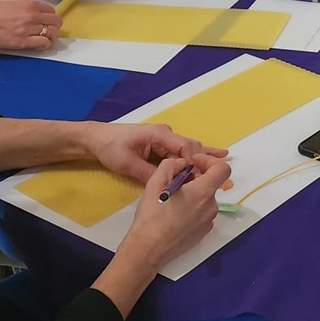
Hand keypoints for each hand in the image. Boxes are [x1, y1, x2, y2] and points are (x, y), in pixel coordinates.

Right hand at [0, 0, 62, 49]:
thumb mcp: (9, 4)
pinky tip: (38, 45)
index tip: (46, 21)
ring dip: (49, 37)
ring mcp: (28, 29)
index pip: (51, 10)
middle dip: (53, 27)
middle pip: (56, 21)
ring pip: (52, 33)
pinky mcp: (23, 42)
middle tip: (46, 31)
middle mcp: (32, 15)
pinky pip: (44, 43)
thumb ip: (24, 9)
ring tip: (42, 39)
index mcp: (29, 4)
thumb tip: (32, 15)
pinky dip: (44, 45)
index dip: (49, 17)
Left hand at [85, 121, 226, 181]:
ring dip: (202, 159)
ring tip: (223, 163)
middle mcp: (166, 134)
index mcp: (160, 134)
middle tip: (222, 173)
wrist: (96, 139)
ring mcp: (164, 140)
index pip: (185, 146)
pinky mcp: (161, 146)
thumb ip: (148, 173)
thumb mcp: (126, 163)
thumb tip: (167, 186)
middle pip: (191, 147)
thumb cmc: (110, 147)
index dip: (196, 161)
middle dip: (204, 160)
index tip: (203, 176)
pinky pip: (180, 153)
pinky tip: (211, 157)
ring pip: (188, 150)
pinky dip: (193, 158)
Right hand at [116, 154, 232, 275]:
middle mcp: (211, 207)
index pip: (222, 169)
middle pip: (211, 184)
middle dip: (196, 178)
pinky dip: (192, 207)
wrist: (147, 250)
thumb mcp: (156, 182)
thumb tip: (183, 163)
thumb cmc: (151, 217)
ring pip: (205, 198)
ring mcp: (208, 221)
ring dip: (193, 193)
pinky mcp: (203, 232)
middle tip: (175, 181)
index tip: (193, 163)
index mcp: (203, 193)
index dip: (209, 161)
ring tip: (172, 199)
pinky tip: (175, 212)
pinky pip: (202, 212)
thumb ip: (171, 164)